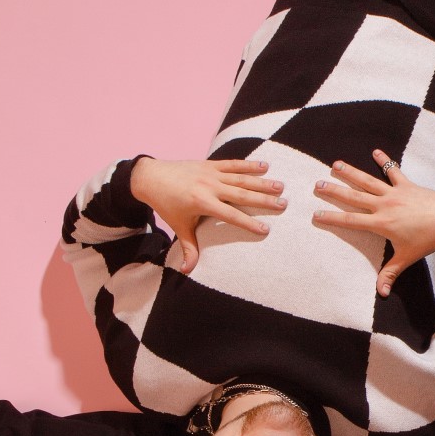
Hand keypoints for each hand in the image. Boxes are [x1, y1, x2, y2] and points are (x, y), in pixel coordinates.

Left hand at [129, 156, 284, 272]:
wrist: (151, 177)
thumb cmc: (166, 204)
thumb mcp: (178, 226)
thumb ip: (188, 248)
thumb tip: (188, 271)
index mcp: (202, 203)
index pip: (231, 215)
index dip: (248, 223)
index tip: (266, 229)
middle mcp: (209, 186)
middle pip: (242, 194)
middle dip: (263, 200)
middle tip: (283, 204)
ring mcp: (211, 174)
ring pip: (241, 178)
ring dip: (262, 182)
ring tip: (281, 186)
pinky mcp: (210, 164)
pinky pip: (233, 164)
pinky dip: (249, 165)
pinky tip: (266, 166)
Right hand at [312, 151, 434, 296]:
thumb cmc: (428, 240)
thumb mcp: (407, 258)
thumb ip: (391, 273)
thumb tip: (382, 293)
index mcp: (381, 223)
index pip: (351, 221)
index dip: (332, 218)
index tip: (316, 214)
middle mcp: (384, 205)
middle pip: (354, 197)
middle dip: (334, 191)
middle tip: (317, 184)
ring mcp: (395, 193)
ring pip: (368, 181)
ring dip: (351, 172)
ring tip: (335, 165)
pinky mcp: (407, 184)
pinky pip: (393, 170)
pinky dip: (384, 160)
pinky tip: (375, 151)